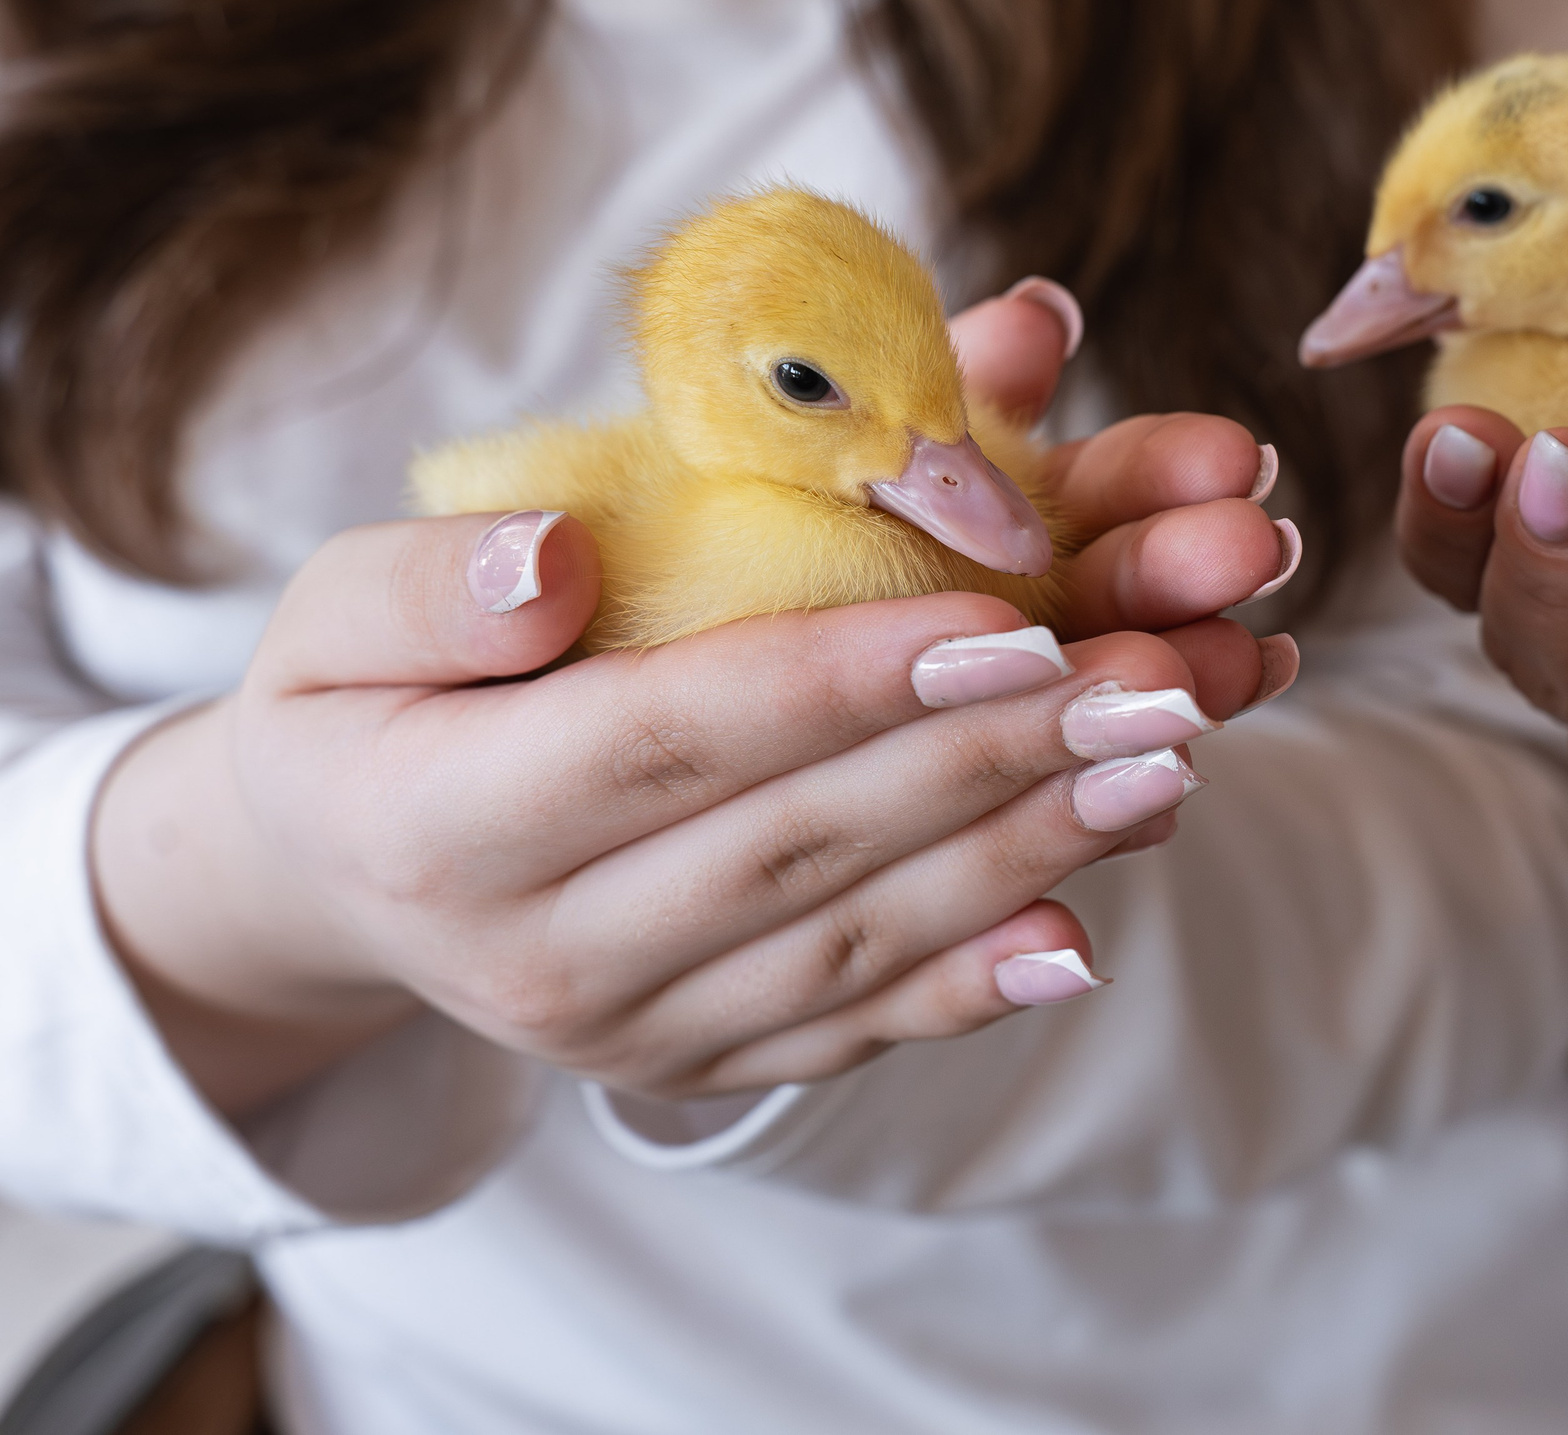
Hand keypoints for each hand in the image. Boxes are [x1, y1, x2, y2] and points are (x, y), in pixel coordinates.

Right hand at [93, 283, 1297, 1116]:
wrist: (342, 876)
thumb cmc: (363, 702)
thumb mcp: (335, 614)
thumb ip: (432, 582)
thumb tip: (557, 564)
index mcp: (439, 820)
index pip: (671, 738)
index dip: (840, 681)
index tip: (1004, 618)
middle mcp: (539, 958)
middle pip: (799, 845)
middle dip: (991, 757)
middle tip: (1153, 677)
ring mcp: (628, 1033)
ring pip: (854, 941)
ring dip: (1025, 849)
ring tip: (1169, 758)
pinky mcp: (698, 1065)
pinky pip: (849, 1030)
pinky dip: (972, 984)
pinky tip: (1086, 927)